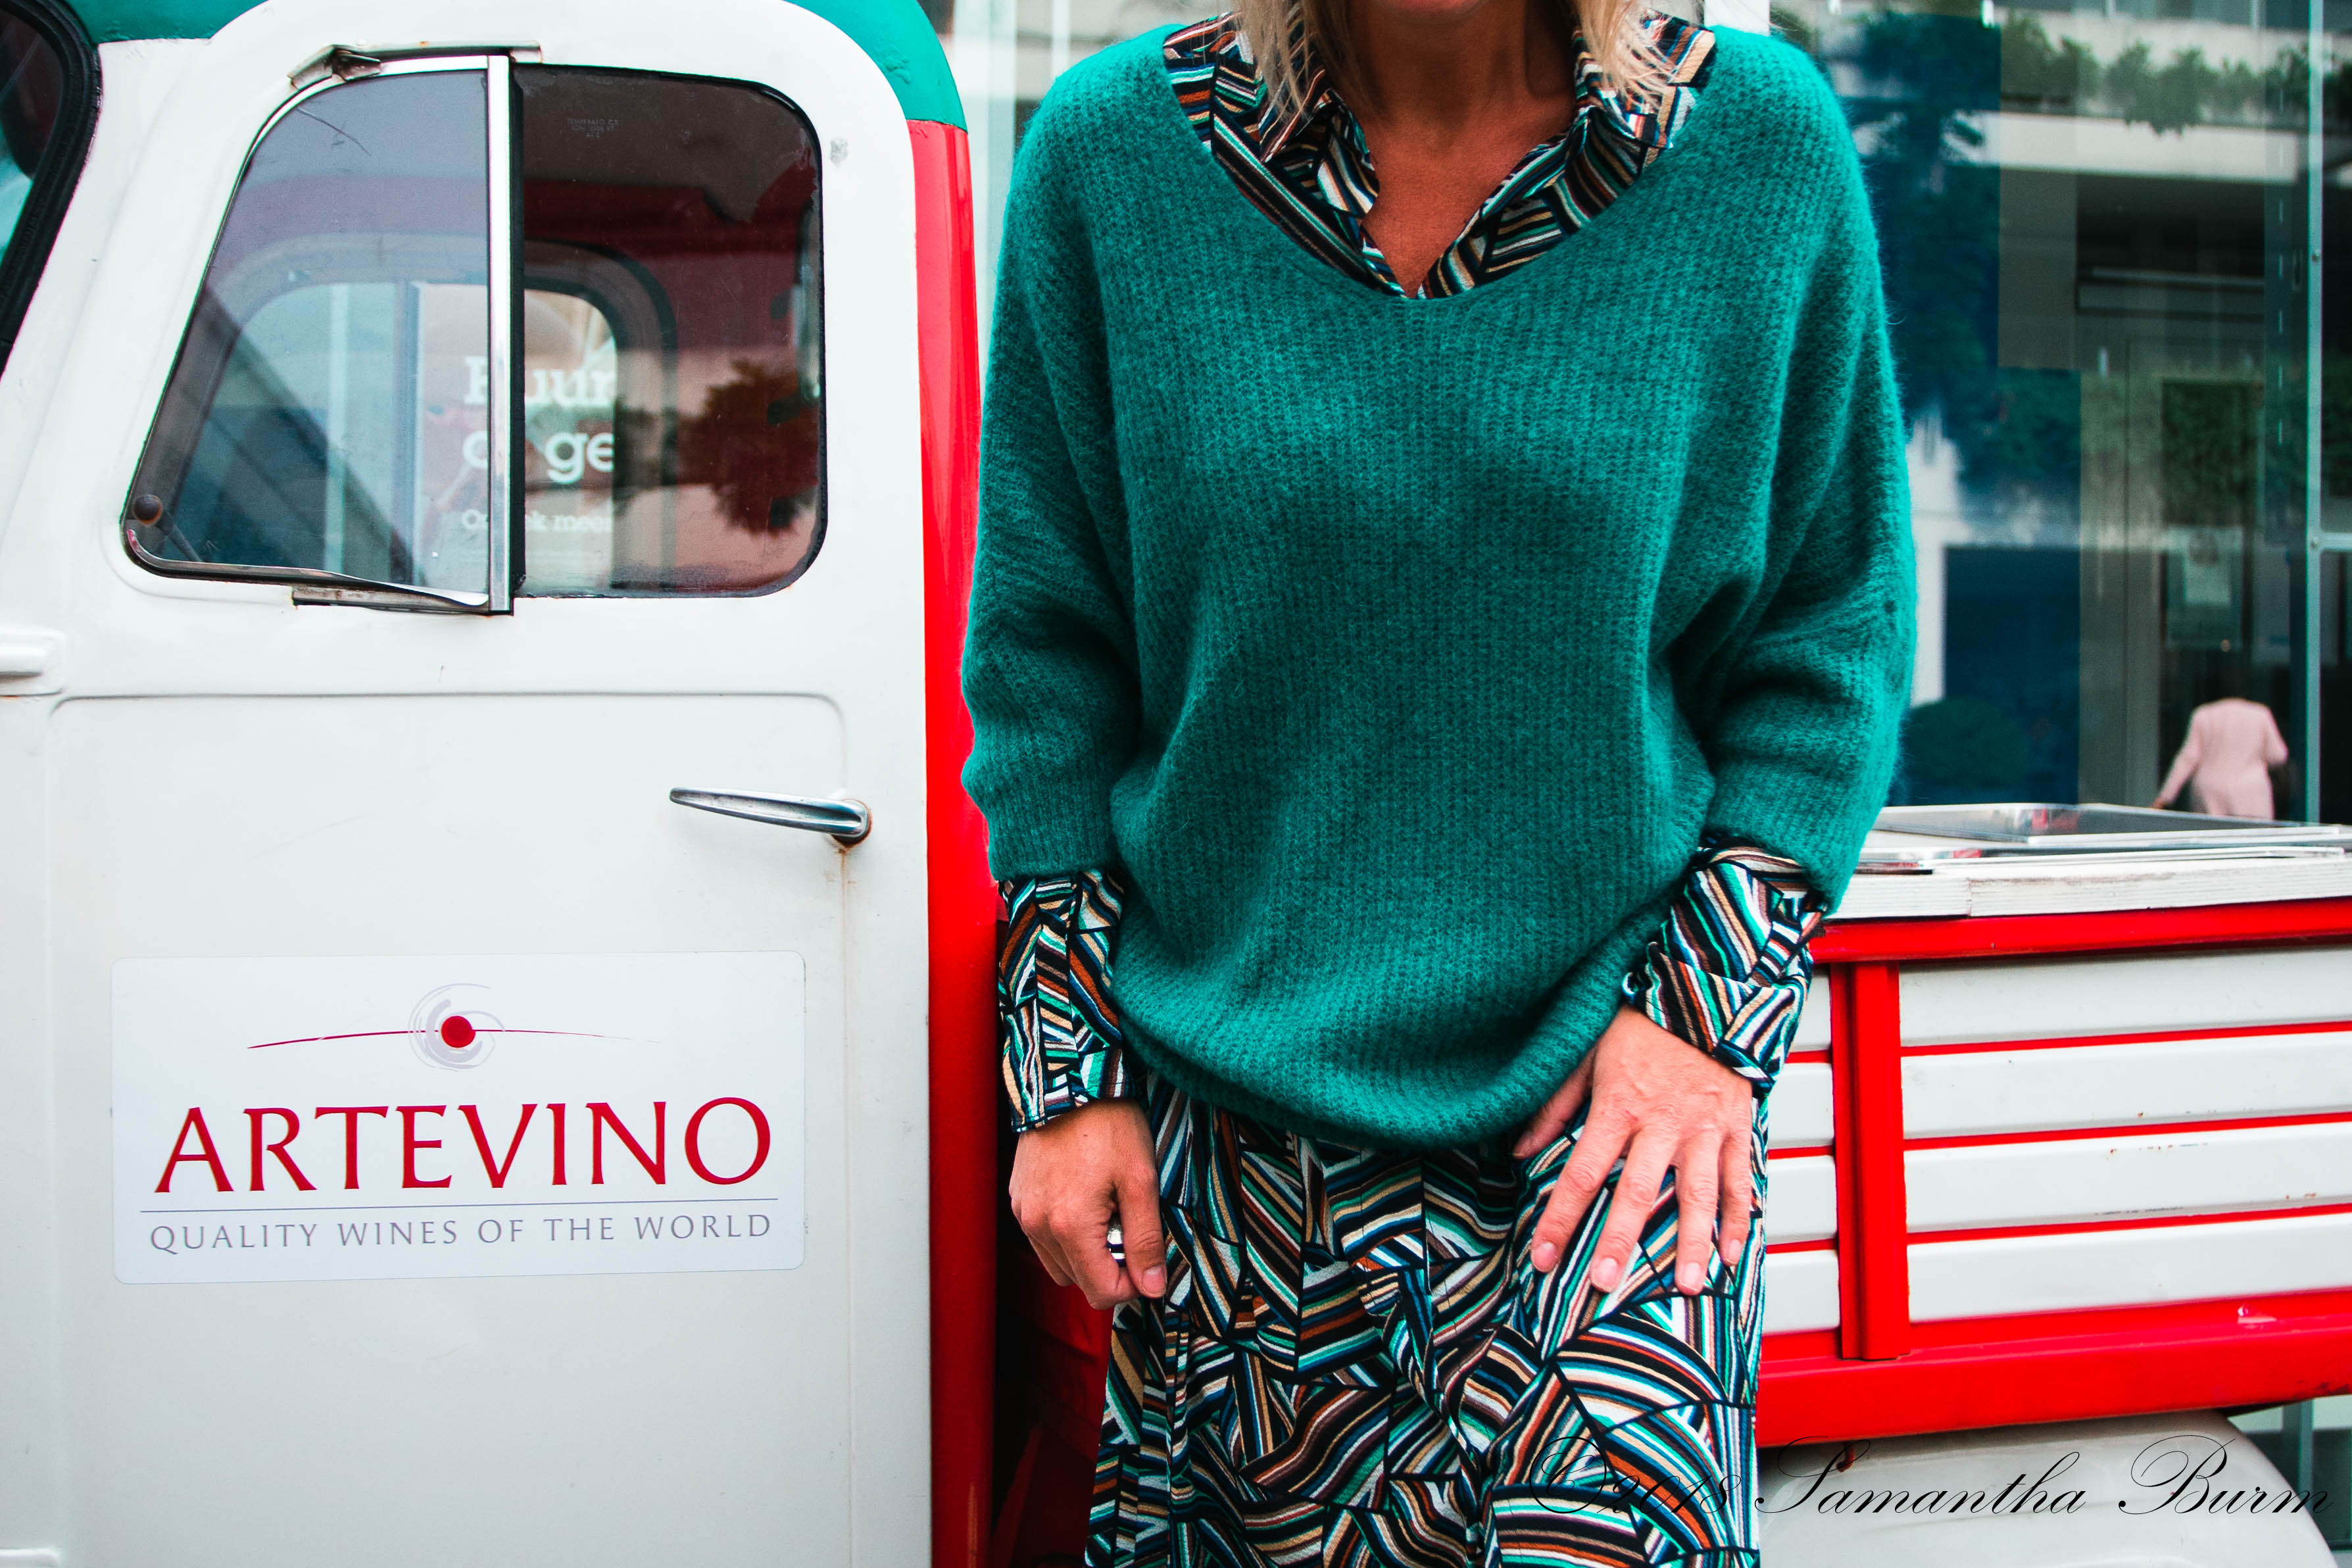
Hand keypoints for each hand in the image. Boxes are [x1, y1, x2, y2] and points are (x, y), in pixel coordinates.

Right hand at [1008, 1098, 1166, 1309]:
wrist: (1069, 1078)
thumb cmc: (1109, 1124)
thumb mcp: (1141, 1180)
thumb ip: (1146, 1240)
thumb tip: (1153, 1287)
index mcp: (1070, 1226)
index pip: (1101, 1293)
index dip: (1131, 1286)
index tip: (1147, 1260)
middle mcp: (1038, 1226)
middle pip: (1078, 1282)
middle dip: (1108, 1267)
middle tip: (1128, 1226)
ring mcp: (1023, 1212)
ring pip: (1057, 1263)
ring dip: (1085, 1253)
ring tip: (1106, 1212)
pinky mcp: (1018, 1197)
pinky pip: (1041, 1237)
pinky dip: (1064, 1233)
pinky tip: (1084, 1200)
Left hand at [1512, 1006, 1757, 1296]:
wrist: (1704, 992)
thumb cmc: (1639, 1024)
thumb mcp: (1585, 1055)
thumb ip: (1554, 1107)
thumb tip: (1518, 1151)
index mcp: (1618, 1106)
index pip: (1583, 1173)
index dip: (1560, 1218)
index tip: (1543, 1257)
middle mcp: (1661, 1123)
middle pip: (1638, 1193)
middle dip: (1620, 1242)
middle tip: (1606, 1285)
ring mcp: (1702, 1128)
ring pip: (1698, 1194)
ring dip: (1694, 1243)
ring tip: (1689, 1286)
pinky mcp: (1735, 1127)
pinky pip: (1740, 1179)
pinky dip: (1740, 1218)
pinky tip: (1732, 1253)